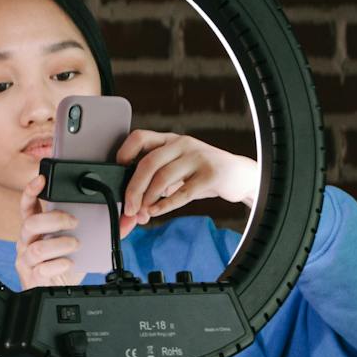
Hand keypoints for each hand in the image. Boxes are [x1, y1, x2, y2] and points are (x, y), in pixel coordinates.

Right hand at [15, 172, 136, 290]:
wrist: (60, 291)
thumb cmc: (68, 264)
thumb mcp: (86, 243)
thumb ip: (105, 228)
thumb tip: (130, 216)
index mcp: (37, 229)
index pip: (27, 206)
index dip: (31, 192)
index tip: (41, 179)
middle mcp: (28, 242)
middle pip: (30, 223)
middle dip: (54, 219)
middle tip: (75, 222)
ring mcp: (27, 260)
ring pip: (37, 247)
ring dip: (61, 243)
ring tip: (76, 244)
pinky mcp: (33, 277)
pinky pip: (42, 268)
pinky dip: (59, 264)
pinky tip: (70, 263)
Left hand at [115, 130, 259, 222]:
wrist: (239, 176)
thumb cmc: (200, 175)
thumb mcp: (174, 175)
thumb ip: (152, 191)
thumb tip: (127, 218)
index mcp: (168, 140)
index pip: (139, 138)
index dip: (123, 155)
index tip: (117, 177)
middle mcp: (182, 144)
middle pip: (148, 163)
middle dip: (133, 190)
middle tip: (129, 210)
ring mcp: (198, 157)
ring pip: (163, 177)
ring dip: (148, 200)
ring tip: (142, 214)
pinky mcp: (211, 174)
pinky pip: (183, 191)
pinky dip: (166, 205)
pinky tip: (156, 212)